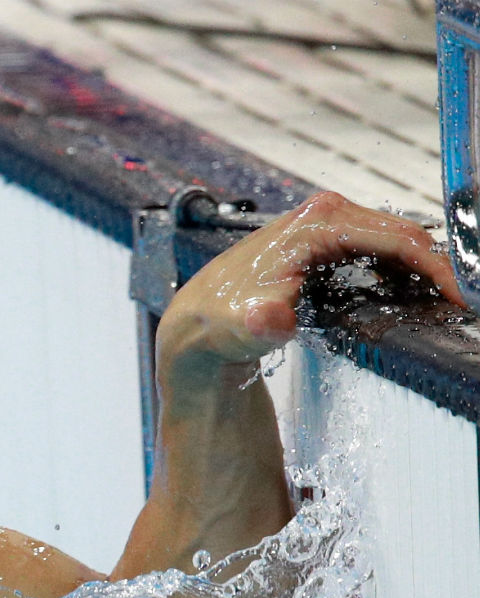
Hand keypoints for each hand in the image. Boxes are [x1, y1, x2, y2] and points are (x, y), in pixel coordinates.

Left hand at [157, 192, 462, 377]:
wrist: (200, 321)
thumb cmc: (221, 320)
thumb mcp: (244, 326)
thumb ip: (263, 322)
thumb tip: (271, 315)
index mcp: (314, 226)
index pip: (396, 240)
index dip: (435, 269)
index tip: (458, 296)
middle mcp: (322, 214)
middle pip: (404, 234)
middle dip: (438, 266)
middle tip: (461, 301)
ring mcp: (324, 222)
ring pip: (395, 238)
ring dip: (422, 266)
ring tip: (443, 299)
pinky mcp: (325, 237)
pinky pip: (380, 245)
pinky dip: (401, 266)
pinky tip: (411, 292)